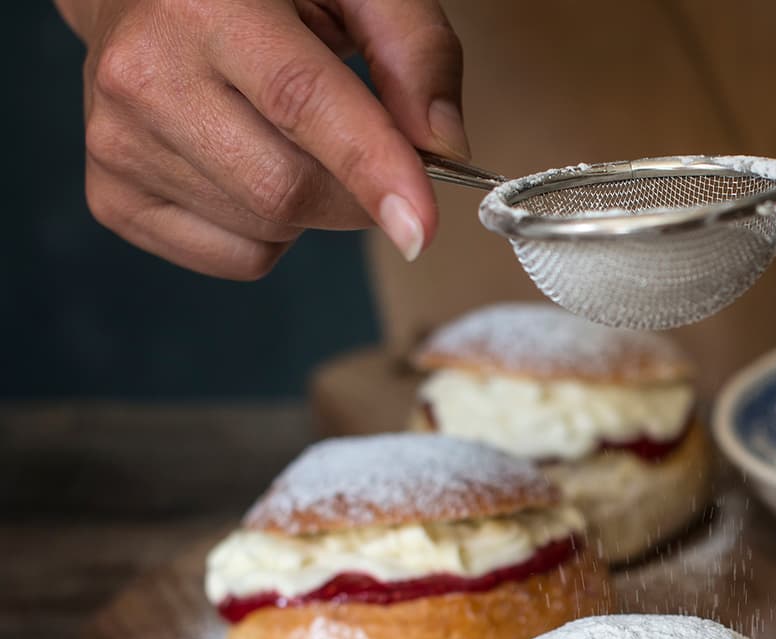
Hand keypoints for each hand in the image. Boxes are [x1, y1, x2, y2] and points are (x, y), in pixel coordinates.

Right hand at [56, 0, 465, 278]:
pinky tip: (252, 165)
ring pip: (269, 230)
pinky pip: (239, 259)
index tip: (421, 225)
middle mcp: (145, 74)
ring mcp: (118, 142)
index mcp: (204, 5)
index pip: (300, 103)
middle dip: (358, 192)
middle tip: (368, 149)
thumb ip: (415, 48)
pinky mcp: (114, 197)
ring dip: (315, 207)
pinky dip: (273, 232)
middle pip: (287, 190)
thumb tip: (444, 145)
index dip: (371, 169)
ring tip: (288, 134)